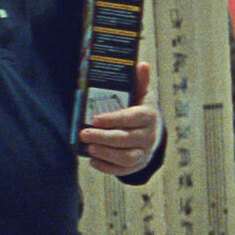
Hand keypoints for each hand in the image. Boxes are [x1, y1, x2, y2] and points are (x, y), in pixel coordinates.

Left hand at [82, 62, 161, 176]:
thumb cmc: (139, 111)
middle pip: (127, 138)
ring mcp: (144, 152)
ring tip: (89, 147)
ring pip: (126, 156)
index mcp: (149, 116)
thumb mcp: (141, 95)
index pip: (134, 118)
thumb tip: (141, 64)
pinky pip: (123, 169)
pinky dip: (107, 166)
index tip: (96, 118)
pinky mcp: (137, 165)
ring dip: (106, 153)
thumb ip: (139, 82)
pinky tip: (93, 160)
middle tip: (84, 133)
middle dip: (104, 137)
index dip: (115, 119)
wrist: (150, 134)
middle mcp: (149, 136)